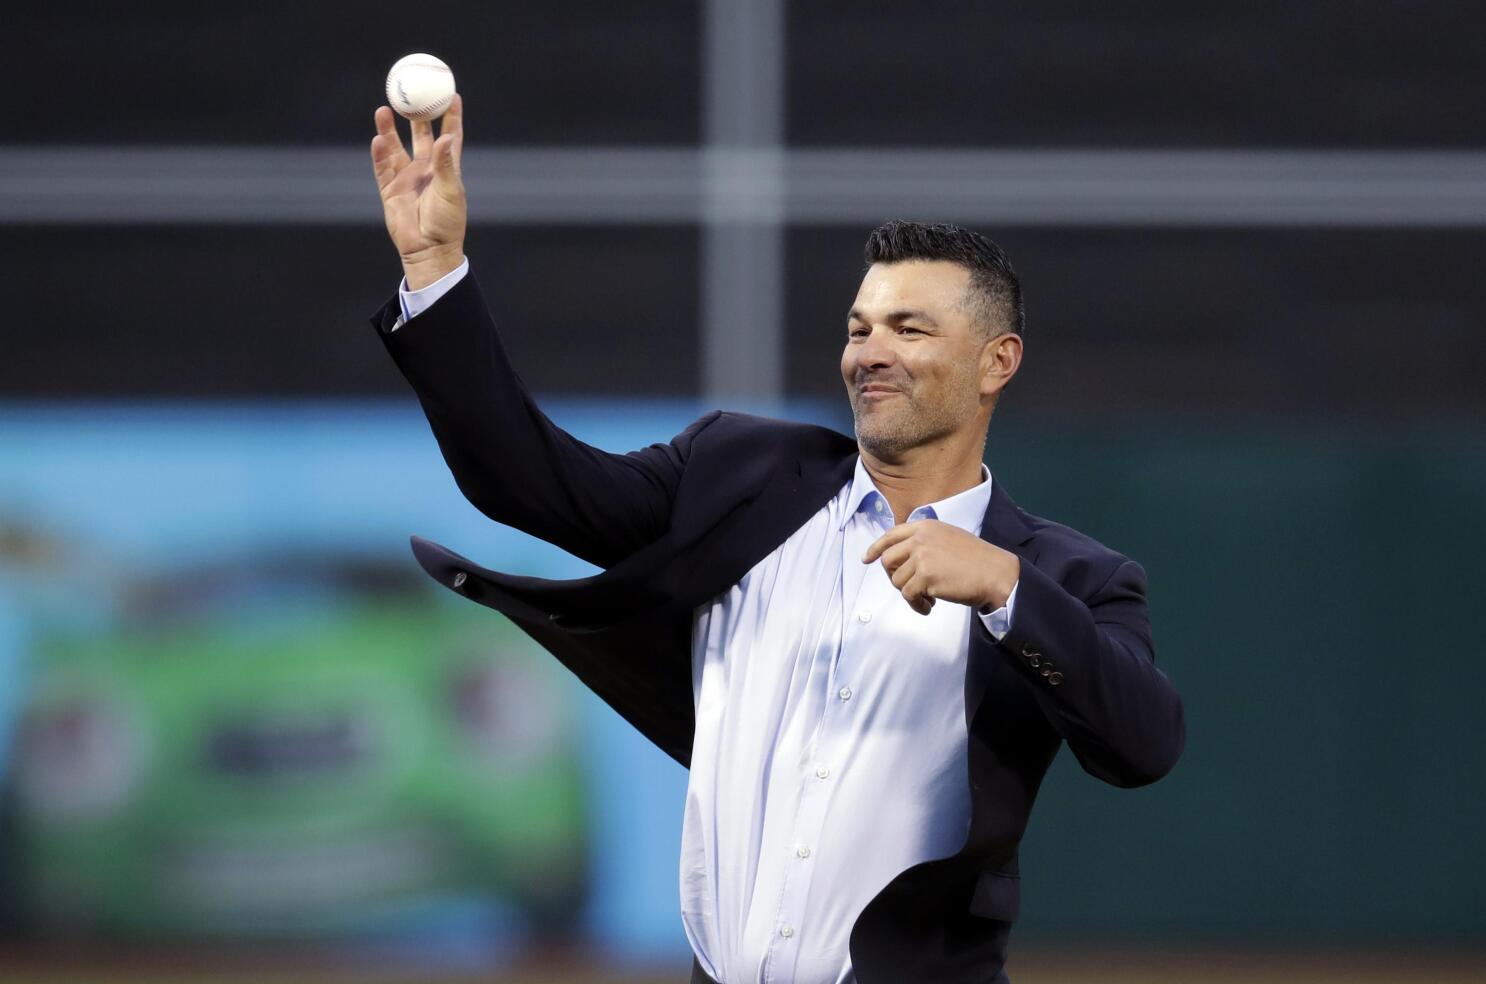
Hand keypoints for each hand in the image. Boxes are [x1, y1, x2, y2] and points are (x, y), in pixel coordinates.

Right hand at [370, 94, 466, 289]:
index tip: (451, 94)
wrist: (428, 249)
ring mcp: (406, 178)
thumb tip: (445, 137)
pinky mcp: (390, 189)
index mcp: (446, 168)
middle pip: (420, 135)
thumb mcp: (451, 191)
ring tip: (384, 108)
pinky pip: (382, 166)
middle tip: (411, 93)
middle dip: (416, 114)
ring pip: (396, 147)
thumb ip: (445, 164)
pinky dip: (380, 153)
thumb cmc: (447, 222)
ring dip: (390, 129)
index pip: (450, 136)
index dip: (451, 116)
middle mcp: (425, 169)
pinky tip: (377, 138)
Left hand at [862, 520, 1019, 615]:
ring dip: (910, 595)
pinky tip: (929, 607)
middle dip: (893, 578)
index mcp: (925, 526)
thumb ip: (926, 541)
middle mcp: (920, 538)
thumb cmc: (976, 560)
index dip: (876, 548)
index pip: (891, 535)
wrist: (996, 573)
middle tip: (910, 588)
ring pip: (897, 581)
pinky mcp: (926, 576)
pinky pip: (908, 595)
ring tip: (927, 599)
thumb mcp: (948, 538)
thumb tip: (903, 558)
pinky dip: (917, 605)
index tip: (866, 559)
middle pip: (888, 560)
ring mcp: (922, 556)